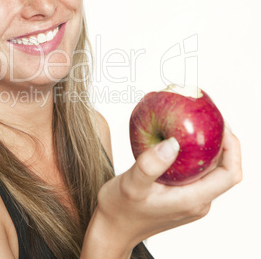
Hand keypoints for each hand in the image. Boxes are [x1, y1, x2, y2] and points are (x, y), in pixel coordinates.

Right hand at [93, 125, 241, 254]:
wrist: (113, 228)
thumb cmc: (119, 209)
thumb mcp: (131, 184)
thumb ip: (150, 165)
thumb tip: (172, 143)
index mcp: (191, 200)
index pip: (229, 174)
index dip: (232, 148)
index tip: (221, 125)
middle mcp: (197, 202)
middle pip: (224, 171)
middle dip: (222, 143)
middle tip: (206, 119)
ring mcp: (191, 200)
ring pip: (211, 171)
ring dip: (209, 149)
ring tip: (195, 126)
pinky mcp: (182, 196)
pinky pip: (197, 174)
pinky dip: (195, 156)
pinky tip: (179, 142)